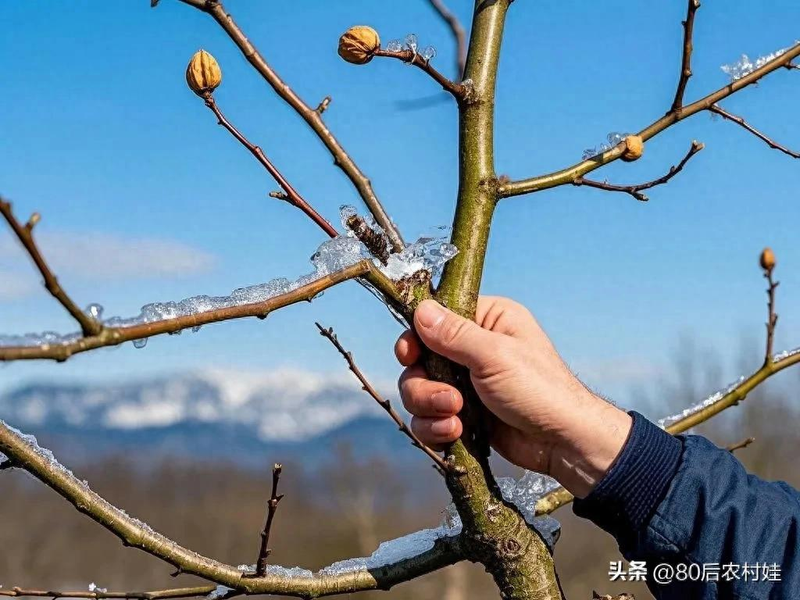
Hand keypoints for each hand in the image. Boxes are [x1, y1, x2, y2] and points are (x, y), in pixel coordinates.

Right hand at [396, 297, 631, 497]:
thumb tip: (420, 309)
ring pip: (419, 391)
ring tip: (456, 420)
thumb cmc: (539, 390)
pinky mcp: (463, 413)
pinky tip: (455, 434)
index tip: (409, 355)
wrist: (564, 444)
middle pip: (419, 360)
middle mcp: (473, 348)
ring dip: (429, 408)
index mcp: (487, 320)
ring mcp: (466, 383)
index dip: (416, 337)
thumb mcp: (494, 356)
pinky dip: (435, 428)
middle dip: (424, 384)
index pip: (434, 318)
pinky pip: (429, 417)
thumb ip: (454, 334)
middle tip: (448, 400)